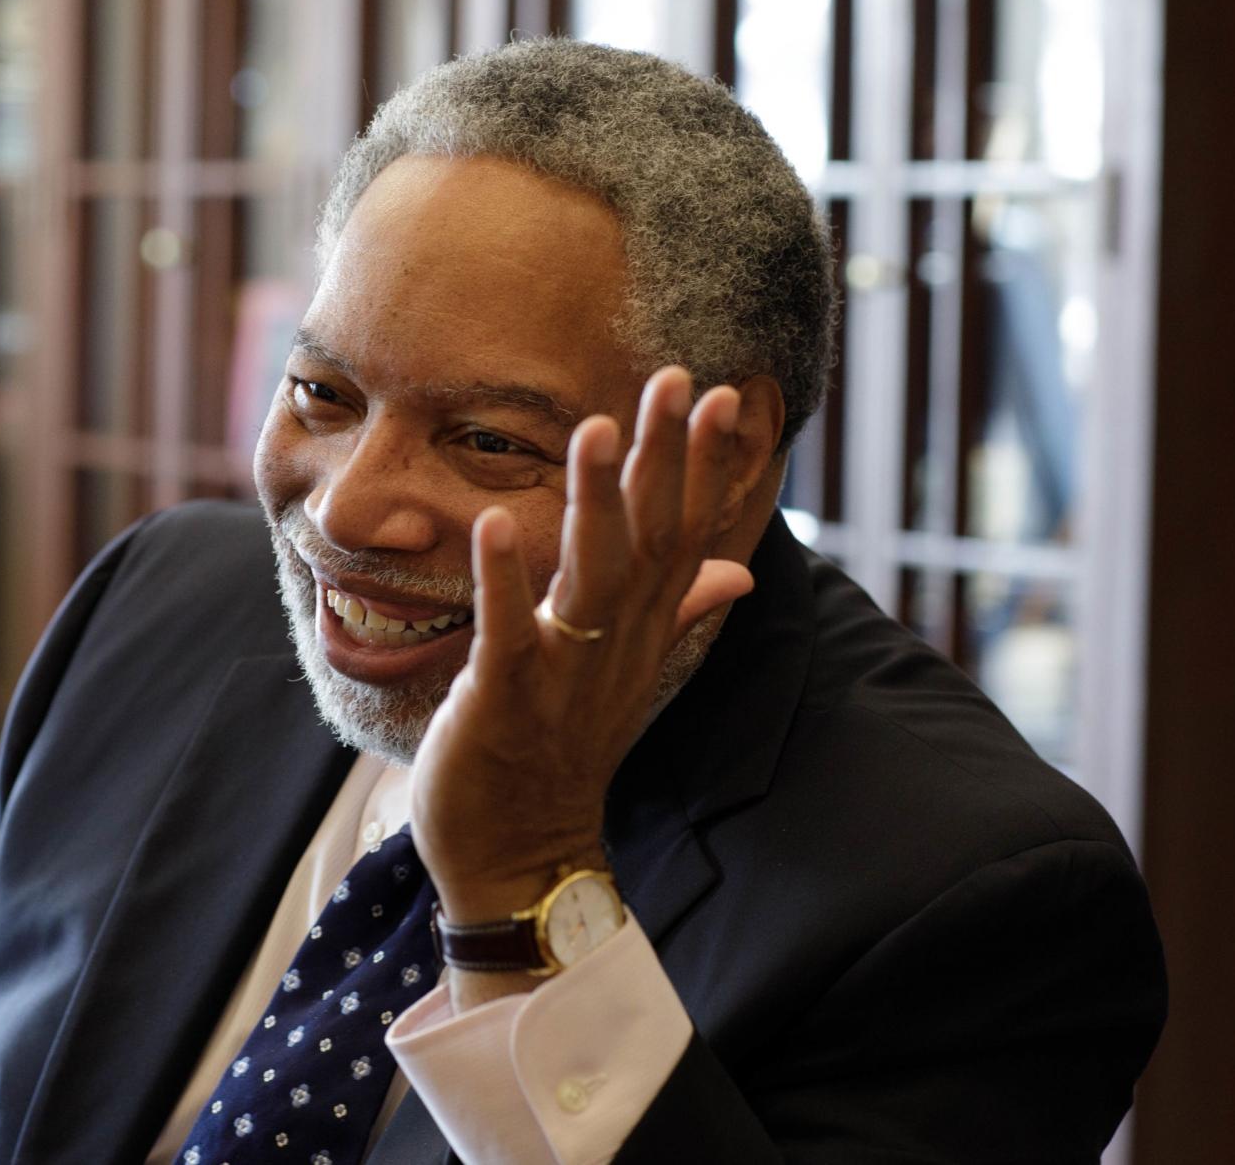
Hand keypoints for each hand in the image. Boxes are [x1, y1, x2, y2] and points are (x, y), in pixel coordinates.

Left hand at [410, 367, 756, 930]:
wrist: (520, 857)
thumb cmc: (560, 756)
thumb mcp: (625, 673)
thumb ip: (678, 614)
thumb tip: (739, 574)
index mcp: (639, 631)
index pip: (684, 534)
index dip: (705, 466)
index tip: (724, 394)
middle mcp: (613, 644)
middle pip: (650, 539)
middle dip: (666, 458)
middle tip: (679, 378)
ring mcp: (563, 672)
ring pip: (592, 577)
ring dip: (595, 502)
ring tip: (597, 426)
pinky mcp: (505, 700)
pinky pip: (509, 635)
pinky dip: (503, 581)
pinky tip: (496, 523)